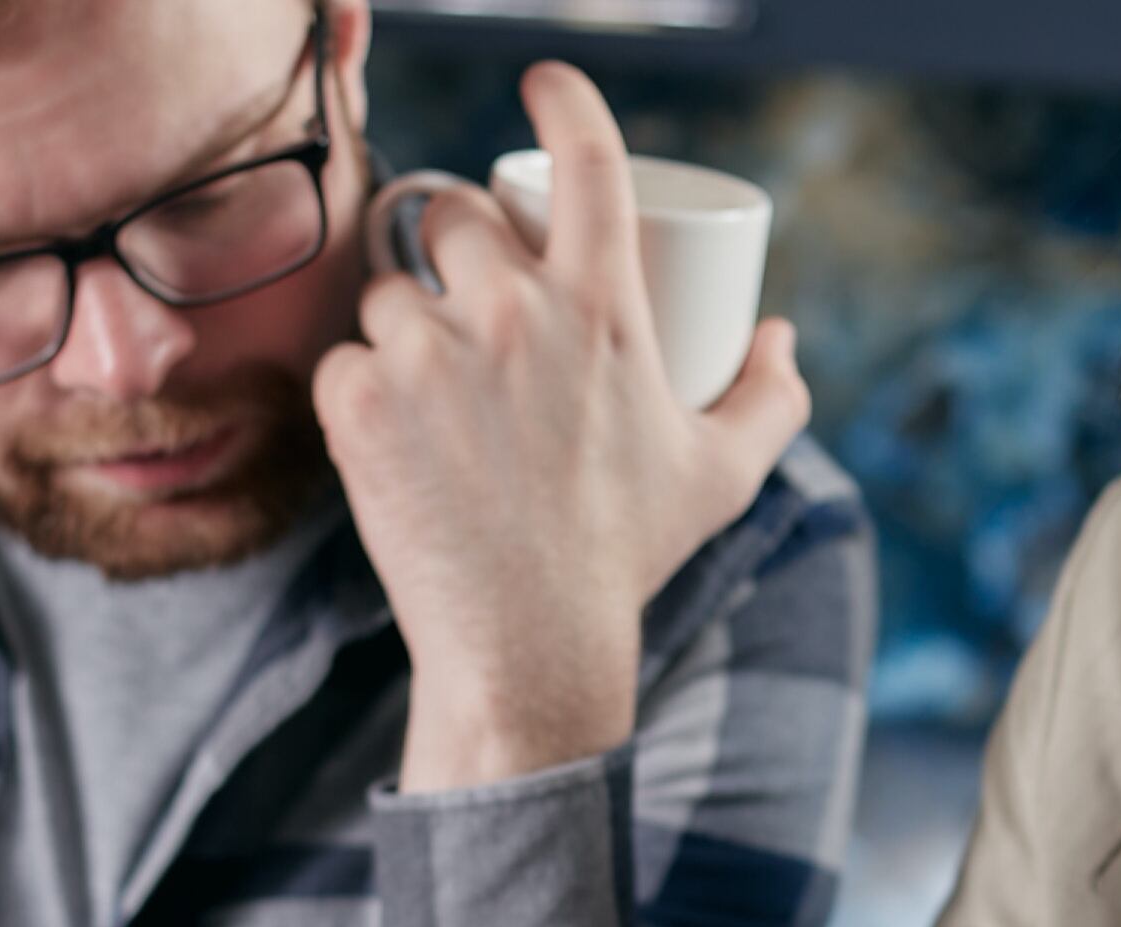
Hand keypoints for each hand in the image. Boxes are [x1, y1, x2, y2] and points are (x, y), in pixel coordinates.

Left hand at [316, 62, 811, 791]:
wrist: (529, 648)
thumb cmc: (626, 558)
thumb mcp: (721, 477)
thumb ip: (769, 399)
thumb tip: (778, 336)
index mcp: (604, 309)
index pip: (587, 159)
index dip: (563, 100)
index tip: (543, 84)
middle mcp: (515, 313)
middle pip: (453, 216)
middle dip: (454, 251)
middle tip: (465, 314)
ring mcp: (431, 355)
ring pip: (389, 292)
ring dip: (402, 330)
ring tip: (435, 404)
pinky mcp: (361, 403)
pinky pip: (342, 360)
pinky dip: (358, 394)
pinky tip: (391, 443)